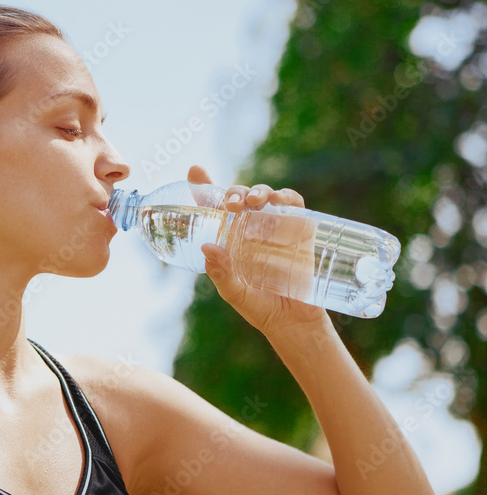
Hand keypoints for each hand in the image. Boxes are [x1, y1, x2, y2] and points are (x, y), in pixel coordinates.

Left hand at [187, 165, 330, 337]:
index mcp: (230, 238)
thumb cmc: (260, 307)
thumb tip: (207, 248)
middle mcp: (251, 228)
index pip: (214, 207)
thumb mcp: (234, 293)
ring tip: (251, 201)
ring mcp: (276, 226)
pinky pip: (294, 203)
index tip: (195, 171)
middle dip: (233, 192)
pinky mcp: (299, 229)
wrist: (294, 322)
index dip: (204, 187)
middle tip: (230, 204)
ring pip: (264, 195)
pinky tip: (277, 200)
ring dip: (257, 191)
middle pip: (239, 197)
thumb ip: (220, 273)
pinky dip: (286, 195)